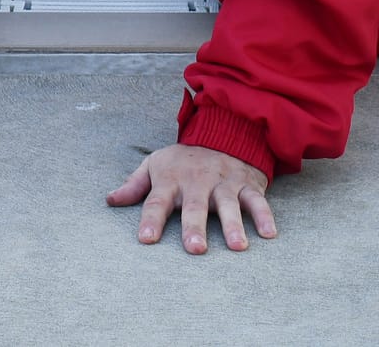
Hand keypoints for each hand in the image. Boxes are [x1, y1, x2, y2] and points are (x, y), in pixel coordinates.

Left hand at [107, 144, 274, 253]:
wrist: (222, 130)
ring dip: (233, 225)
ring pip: (228, 204)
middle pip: (194, 206)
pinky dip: (264, 215)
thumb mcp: (155, 163)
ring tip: (237, 247)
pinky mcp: (247, 183)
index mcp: (171, 179)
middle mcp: (197, 181)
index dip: (150, 220)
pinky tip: (269, 234)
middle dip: (194, 226)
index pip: (157, 201)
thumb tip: (110, 200)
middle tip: (195, 248)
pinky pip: (257, 200)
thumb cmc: (184, 158)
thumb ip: (134, 184)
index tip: (146, 240)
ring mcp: (224, 182)